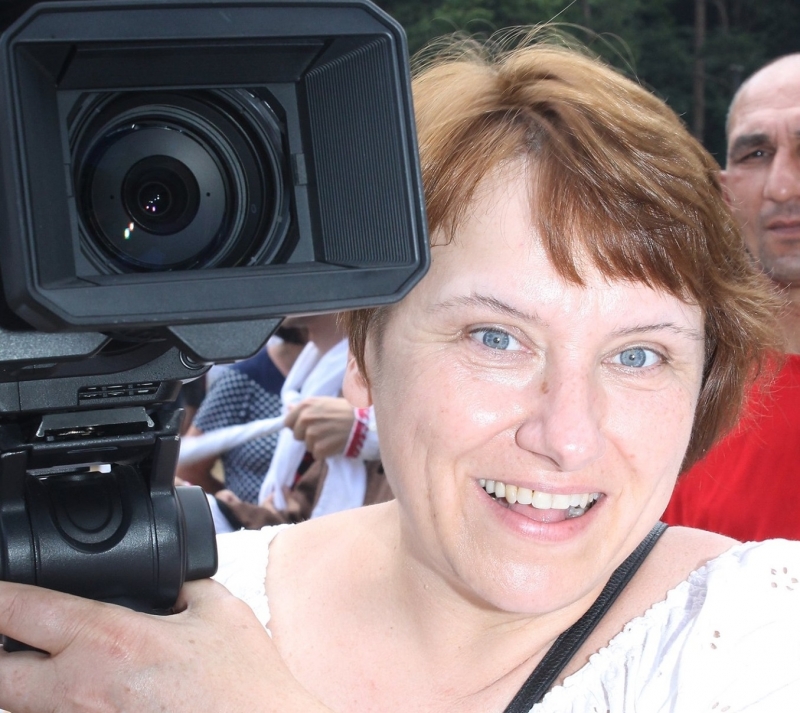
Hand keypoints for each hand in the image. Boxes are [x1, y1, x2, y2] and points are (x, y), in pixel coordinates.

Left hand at [0, 580, 332, 712]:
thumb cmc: (245, 685)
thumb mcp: (220, 611)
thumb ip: (183, 586)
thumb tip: (166, 581)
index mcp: (111, 640)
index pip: (24, 611)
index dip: (0, 594)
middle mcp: (81, 692)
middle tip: (10, 633)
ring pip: (20, 709)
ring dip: (27, 687)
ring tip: (46, 668)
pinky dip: (56, 706)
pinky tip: (85, 696)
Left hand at [284, 397, 353, 459]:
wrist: (363, 423)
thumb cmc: (345, 411)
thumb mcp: (323, 403)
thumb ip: (305, 407)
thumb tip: (288, 407)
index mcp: (306, 405)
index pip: (287, 422)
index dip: (297, 426)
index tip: (308, 426)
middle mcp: (306, 418)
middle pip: (296, 435)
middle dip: (307, 436)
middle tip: (324, 430)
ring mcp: (312, 433)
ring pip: (307, 446)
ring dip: (318, 444)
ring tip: (332, 435)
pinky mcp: (320, 447)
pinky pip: (316, 454)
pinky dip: (325, 452)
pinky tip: (335, 443)